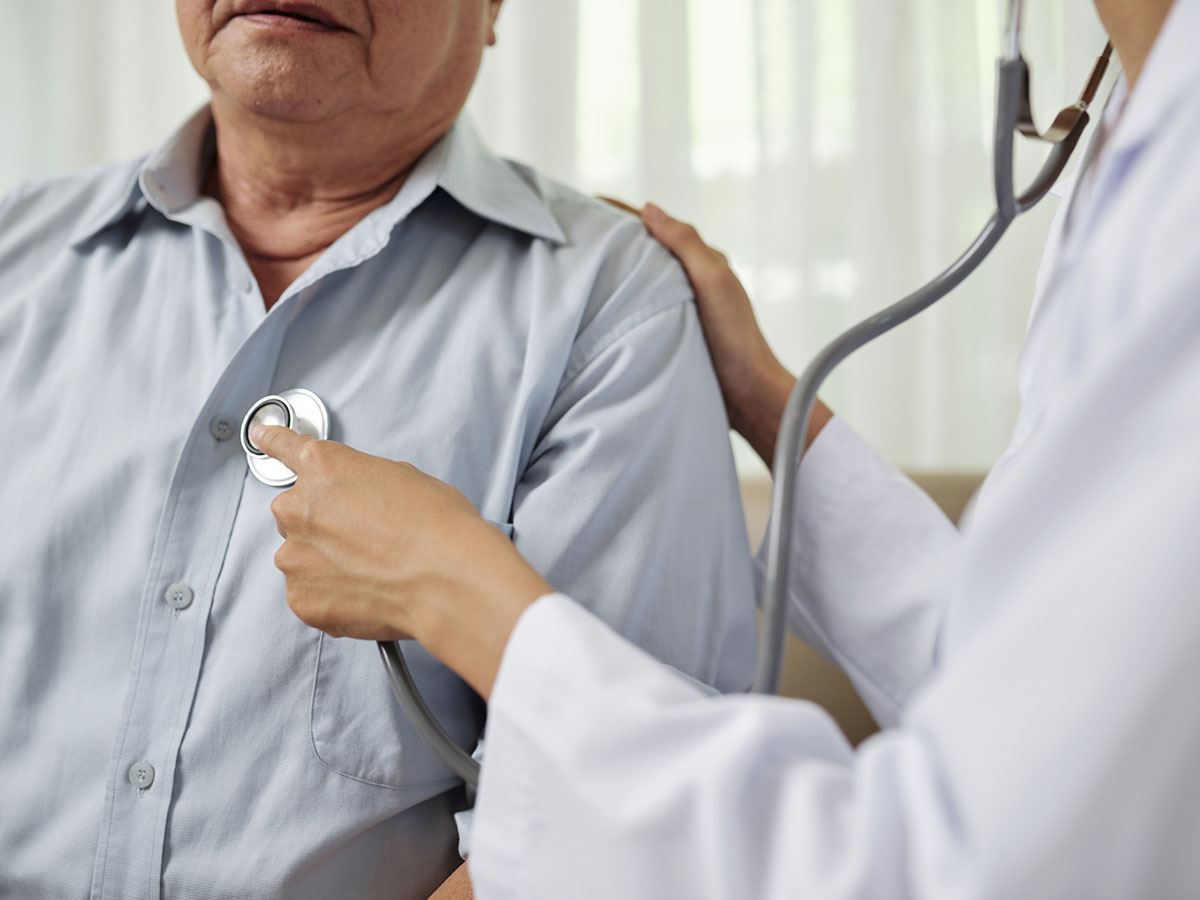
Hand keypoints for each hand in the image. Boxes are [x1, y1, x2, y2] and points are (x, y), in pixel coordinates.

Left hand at [253, 426, 550, 695]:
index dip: (273, 441)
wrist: (447, 580)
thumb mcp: (405, 479)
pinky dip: (332, 595)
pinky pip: (310, 594)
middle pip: (296, 512)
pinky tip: (368, 592)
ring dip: (326, 562)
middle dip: (323, 523)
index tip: (262, 436)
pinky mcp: (302, 598)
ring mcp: (295, 556)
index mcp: (324, 467)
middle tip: (366, 537)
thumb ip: (364, 484)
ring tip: (373, 570)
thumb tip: (361, 500)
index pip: (283, 446)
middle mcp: (299, 508)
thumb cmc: (437, 526)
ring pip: (301, 557)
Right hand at [602, 198, 830, 465]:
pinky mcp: (669, 333)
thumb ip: (685, 243)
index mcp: (702, 260)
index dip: (622, 212)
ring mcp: (679, 307)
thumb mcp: (713, 281)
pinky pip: (638, 308)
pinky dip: (618, 301)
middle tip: (572, 233)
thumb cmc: (736, 337)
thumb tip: (649, 208)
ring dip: (612, 271)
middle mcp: (690, 280)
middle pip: (644, 250)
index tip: (586, 202)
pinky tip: (597, 307)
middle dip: (611, 239)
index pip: (656, 225)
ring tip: (576, 266)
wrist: (747, 394)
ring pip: (639, 279)